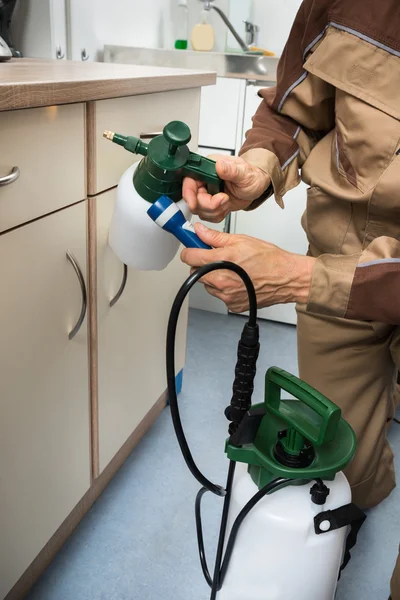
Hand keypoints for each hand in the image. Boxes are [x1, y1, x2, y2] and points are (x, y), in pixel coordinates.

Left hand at [181, 223, 314, 312]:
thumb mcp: (241, 240)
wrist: (287, 278)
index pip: (189, 257)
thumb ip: (215, 237)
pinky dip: (225, 289)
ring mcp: (226, 295)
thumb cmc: (269, 259)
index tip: (192, 248)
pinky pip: (220, 296)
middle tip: (216, 258)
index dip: (189, 250)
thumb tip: (199, 231)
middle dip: (202, 264)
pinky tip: (238, 281)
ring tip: (232, 270)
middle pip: (195, 273)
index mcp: (221, 261)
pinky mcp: (232, 305)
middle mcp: (221, 281)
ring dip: (213, 278)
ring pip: (207, 286)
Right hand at [183, 155, 270, 222]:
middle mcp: (204, 181)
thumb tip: (219, 165)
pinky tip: (226, 207)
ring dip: (215, 211)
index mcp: (208, 168)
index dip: (189, 194)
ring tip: (227, 202)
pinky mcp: (211, 204)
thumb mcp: (244, 172)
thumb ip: (231, 170)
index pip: (189, 181)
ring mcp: (207, 194)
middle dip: (209, 205)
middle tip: (224, 200)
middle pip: (194, 199)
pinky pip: (208, 216)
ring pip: (200, 210)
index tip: (195, 203)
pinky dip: (218, 216)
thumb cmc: (251, 175)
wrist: (257, 185)